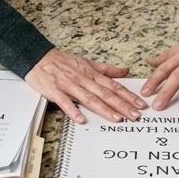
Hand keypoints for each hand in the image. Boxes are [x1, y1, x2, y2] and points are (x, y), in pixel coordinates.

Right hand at [25, 48, 145, 124]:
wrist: (38, 57)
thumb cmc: (63, 61)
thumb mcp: (87, 62)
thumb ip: (107, 69)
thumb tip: (126, 71)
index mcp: (91, 74)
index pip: (113, 86)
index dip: (128, 95)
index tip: (140, 104)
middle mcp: (83, 79)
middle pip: (105, 94)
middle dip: (122, 105)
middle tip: (135, 116)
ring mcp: (69, 85)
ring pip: (89, 98)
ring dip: (104, 109)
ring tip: (117, 119)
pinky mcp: (54, 91)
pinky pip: (65, 102)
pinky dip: (73, 111)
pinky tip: (81, 120)